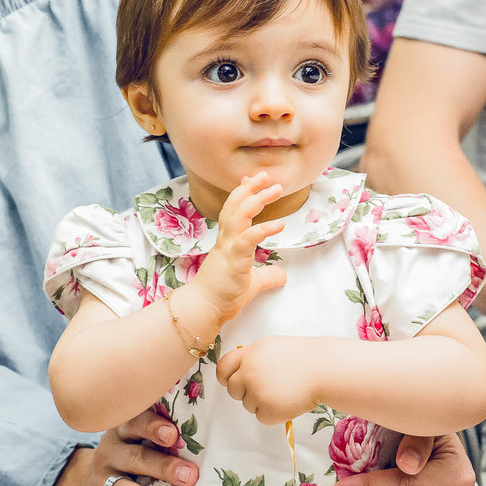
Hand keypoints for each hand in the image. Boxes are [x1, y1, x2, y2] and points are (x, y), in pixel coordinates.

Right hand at [49, 408, 199, 485]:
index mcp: (122, 431)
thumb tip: (204, 438)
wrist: (87, 480)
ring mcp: (101, 482)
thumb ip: (163, 437)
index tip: (174, 434)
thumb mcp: (139, 438)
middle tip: (191, 477)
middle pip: (135, 458)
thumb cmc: (130, 454)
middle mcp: (110, 454)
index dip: (153, 427)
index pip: (135, 423)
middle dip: (164, 468)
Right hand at [192, 172, 286, 321]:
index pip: (233, 210)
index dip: (242, 192)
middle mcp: (226, 240)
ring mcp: (228, 247)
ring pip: (240, 214)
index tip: (250, 178)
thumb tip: (282, 276)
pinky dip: (264, 228)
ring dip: (258, 198)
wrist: (203, 310)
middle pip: (235, 205)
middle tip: (266, 175)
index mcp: (227, 242)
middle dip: (250, 187)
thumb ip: (266, 276)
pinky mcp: (234, 259)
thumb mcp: (251, 284)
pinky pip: (248, 238)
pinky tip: (280, 224)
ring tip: (276, 189)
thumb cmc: (222, 296)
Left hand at [216, 337, 319, 423]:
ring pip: (248, 405)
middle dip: (245, 392)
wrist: (324, 370)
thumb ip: (253, 358)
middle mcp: (249, 372)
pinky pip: (262, 416)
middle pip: (233, 389)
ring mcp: (257, 392)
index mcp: (250, 354)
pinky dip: (273, 414)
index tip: (228, 381)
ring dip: (262, 402)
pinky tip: (288, 401)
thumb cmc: (304, 357)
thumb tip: (239, 372)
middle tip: (266, 389)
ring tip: (284, 391)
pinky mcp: (268, 410)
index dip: (225, 377)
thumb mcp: (272, 347)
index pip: (223, 367)